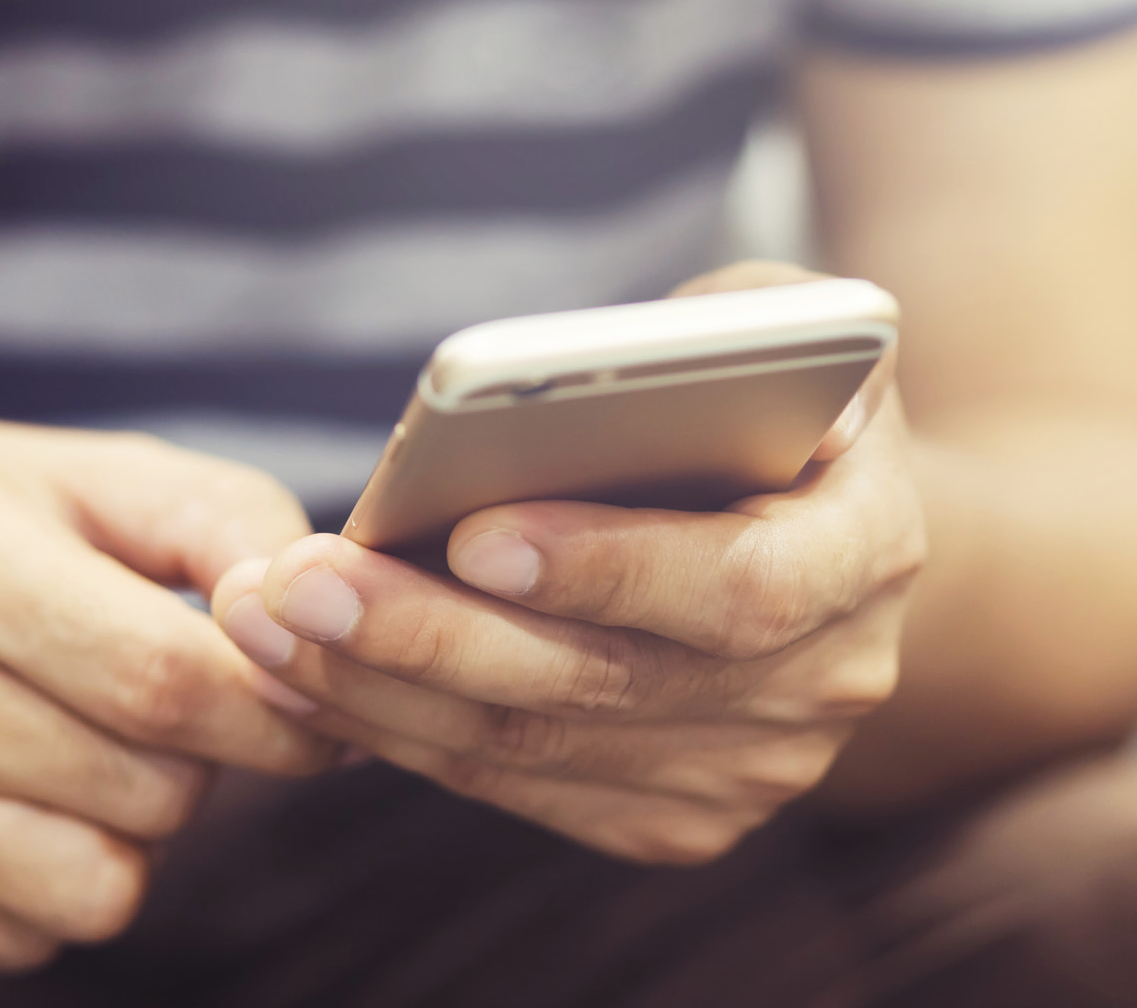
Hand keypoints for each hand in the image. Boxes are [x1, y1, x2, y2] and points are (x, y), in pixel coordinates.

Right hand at [0, 419, 338, 969]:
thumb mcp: (99, 472)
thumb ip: (233, 527)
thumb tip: (323, 618)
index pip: (166, 680)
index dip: (275, 708)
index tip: (316, 701)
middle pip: (151, 791)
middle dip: (207, 758)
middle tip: (168, 699)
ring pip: (103, 887)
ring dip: (136, 824)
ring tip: (88, 741)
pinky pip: (28, 937)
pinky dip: (56, 877)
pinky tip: (18, 792)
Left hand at [211, 264, 926, 862]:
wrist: (832, 532)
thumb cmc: (776, 396)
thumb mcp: (770, 321)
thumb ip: (699, 336)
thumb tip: (535, 382)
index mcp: (872, 547)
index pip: (744, 587)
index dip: (611, 566)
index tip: (473, 532)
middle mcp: (829, 682)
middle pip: (610, 684)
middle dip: (434, 635)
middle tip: (298, 581)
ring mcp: (757, 770)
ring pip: (540, 749)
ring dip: (383, 690)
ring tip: (264, 617)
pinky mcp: (679, 815)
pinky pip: (521, 788)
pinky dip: (405, 733)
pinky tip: (309, 674)